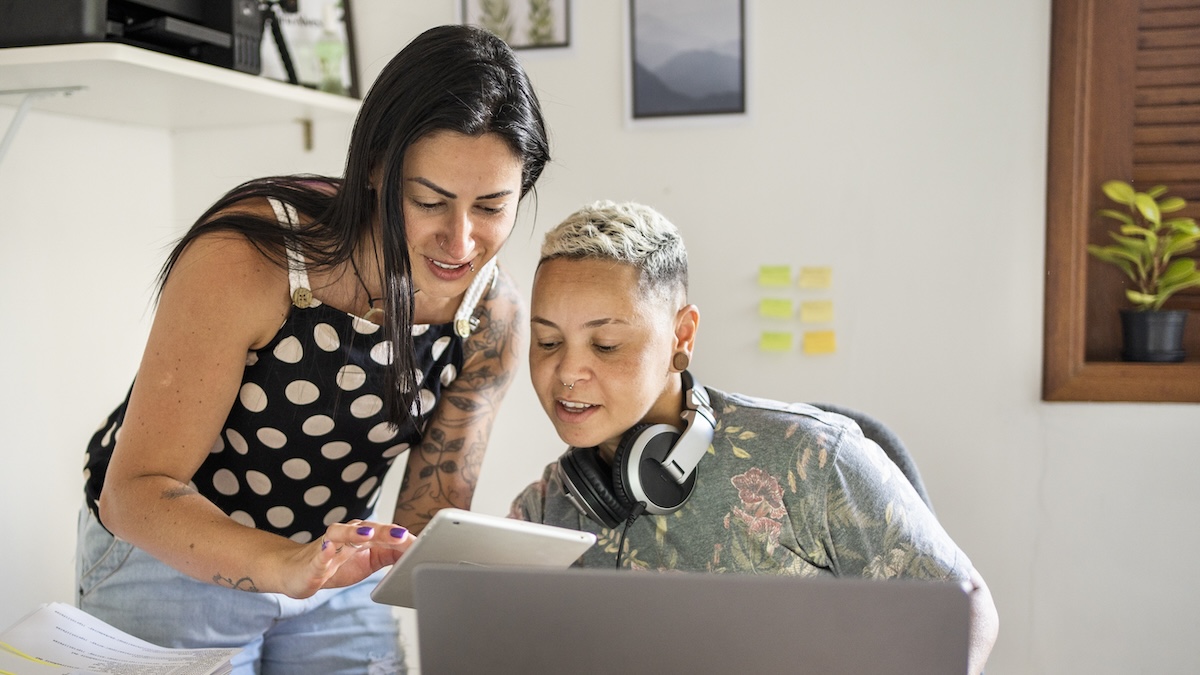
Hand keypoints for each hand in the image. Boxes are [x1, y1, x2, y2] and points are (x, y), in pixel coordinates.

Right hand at [282, 518, 412, 597]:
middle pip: (366, 529)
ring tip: (368, 535)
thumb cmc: (334, 565)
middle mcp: (345, 535)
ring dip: (354, 532)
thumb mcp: (367, 562)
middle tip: (402, 535)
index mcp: (361, 536)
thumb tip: (414, 553)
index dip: (401, 538)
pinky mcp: (313, 560)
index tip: (420, 543)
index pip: (384, 533)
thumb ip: (388, 555)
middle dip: (385, 531)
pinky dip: (325, 550)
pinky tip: (330, 549)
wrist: (296, 571)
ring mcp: (328, 546)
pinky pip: (319, 553)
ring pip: (340, 533)